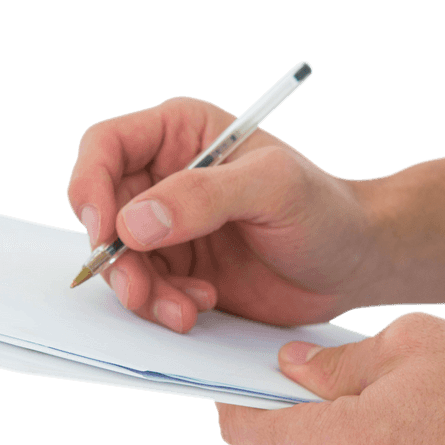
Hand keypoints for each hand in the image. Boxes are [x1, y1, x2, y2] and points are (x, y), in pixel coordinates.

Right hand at [67, 96, 382, 332]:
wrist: (354, 263)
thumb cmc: (325, 209)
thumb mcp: (272, 188)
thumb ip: (204, 196)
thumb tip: (132, 223)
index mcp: (181, 134)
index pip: (105, 147)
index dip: (90, 186)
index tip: (104, 232)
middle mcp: (166, 177)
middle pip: (102, 212)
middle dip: (115, 258)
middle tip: (140, 290)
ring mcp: (171, 227)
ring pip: (120, 259)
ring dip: (141, 291)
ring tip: (185, 310)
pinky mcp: (182, 270)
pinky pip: (146, 290)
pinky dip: (162, 306)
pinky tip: (201, 308)